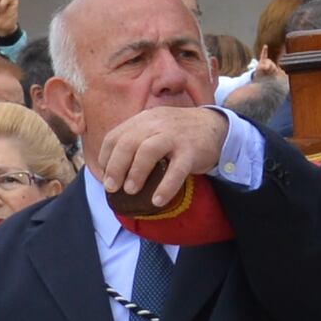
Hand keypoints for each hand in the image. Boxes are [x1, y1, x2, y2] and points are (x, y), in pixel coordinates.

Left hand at [91, 103, 225, 217]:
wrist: (215, 126)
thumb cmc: (178, 134)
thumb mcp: (154, 129)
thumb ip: (135, 143)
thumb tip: (112, 172)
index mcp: (143, 120)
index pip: (115, 136)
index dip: (105, 158)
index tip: (105, 176)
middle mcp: (156, 124)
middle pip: (128, 143)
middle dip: (115, 167)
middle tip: (111, 187)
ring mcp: (175, 136)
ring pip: (149, 150)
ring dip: (136, 172)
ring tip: (131, 191)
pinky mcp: (192, 150)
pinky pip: (177, 169)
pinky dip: (166, 186)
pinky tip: (157, 200)